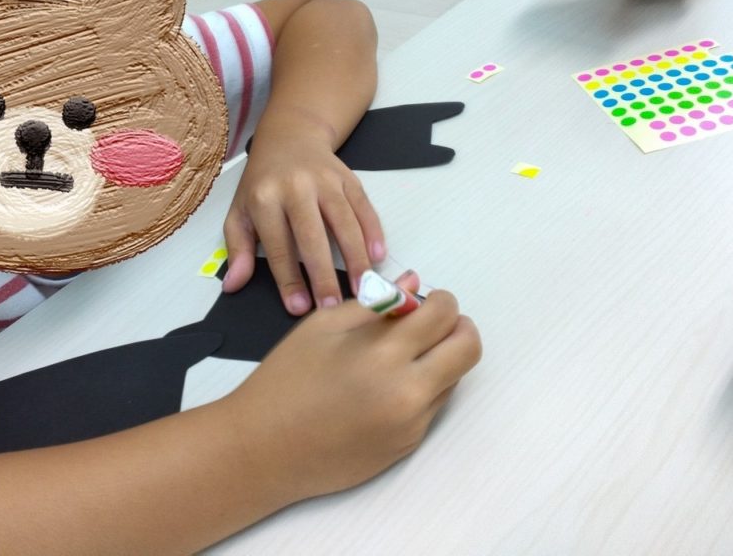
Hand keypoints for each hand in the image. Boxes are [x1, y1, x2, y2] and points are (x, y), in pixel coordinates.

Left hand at [222, 121, 384, 314]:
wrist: (290, 137)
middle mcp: (296, 187)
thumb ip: (238, 249)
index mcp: (264, 198)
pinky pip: (364, 208)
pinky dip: (373, 232)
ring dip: (356, 258)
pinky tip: (377, 257)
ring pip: (344, 222)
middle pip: (312, 236)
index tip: (298, 307)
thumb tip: (233, 284)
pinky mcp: (348, 178)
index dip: (289, 279)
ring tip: (362, 289)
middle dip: (323, 274)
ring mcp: (325, 181)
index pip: (278, 245)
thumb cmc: (263, 182)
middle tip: (333, 307)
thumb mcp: (240, 211)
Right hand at [224, 274, 481, 501]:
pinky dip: (420, 388)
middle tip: (432, 323)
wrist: (264, 449)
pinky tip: (383, 386)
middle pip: (468, 350)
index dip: (442, 301)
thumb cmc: (285, 381)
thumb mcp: (322, 327)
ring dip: (439, 359)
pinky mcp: (407, 446)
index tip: (428, 300)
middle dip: (458, 328)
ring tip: (398, 356)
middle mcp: (407, 392)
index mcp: (383, 355)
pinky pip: (432, 407)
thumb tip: (412, 283)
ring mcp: (411, 424)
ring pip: (454, 379)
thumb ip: (374, 304)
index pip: (444, 316)